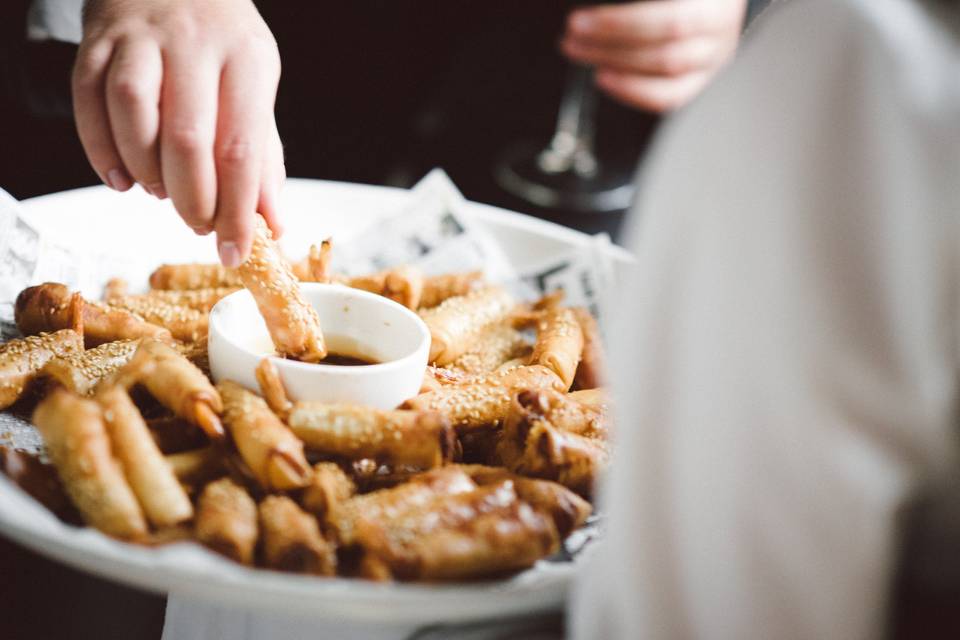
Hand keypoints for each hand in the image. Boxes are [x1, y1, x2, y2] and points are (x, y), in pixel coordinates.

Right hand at [73, 0, 284, 266]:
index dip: (237, 210)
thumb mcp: (256, 89)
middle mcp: (194, 45)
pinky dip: (101, 150)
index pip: (241, 148)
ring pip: (132, 114)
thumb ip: (262, 158)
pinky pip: (88, 100)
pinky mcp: (97, 43)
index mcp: (246, 60)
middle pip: (186, 138)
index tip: (235, 249)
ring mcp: (141, 40)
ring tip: (161, 194)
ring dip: (146, 172)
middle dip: (192, 200)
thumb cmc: (222, 44)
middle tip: (199, 225)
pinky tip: (121, 179)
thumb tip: (271, 224)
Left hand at [562, 0, 747, 112]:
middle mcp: (719, 27)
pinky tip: (604, 78)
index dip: (620, 23)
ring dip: (616, 64)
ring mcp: (713, 57)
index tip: (580, 21)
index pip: (670, 18)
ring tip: (581, 52)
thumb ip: (635, 5)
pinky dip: (631, 91)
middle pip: (666, 44)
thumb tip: (595, 17)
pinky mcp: (701, 80)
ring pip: (667, 70)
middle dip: (610, 43)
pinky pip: (669, 97)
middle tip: (573, 36)